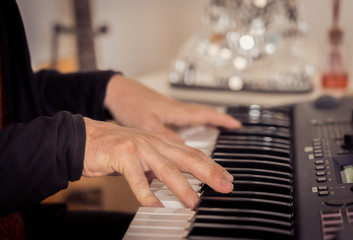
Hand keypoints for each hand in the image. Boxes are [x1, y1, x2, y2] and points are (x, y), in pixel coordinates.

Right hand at [82, 117, 233, 208]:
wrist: (82, 137)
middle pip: (186, 158)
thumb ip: (156, 166)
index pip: (191, 153)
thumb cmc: (111, 148)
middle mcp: (153, 142)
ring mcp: (138, 147)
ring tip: (193, 202)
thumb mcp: (140, 155)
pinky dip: (145, 193)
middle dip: (208, 172)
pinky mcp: (122, 154)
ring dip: (181, 187)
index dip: (210, 165)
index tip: (225, 177)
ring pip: (165, 168)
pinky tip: (154, 205)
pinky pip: (136, 178)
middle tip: (225, 185)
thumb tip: (170, 183)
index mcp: (159, 142)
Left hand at [104, 75, 240, 141]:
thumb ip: (165, 135)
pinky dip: (194, 119)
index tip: (236, 124)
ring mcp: (170, 108)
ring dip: (208, 118)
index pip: (205, 114)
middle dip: (220, 119)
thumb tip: (183, 148)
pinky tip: (190, 126)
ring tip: (218, 126)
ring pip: (195, 113)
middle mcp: (176, 108)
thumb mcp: (146, 123)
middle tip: (233, 125)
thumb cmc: (130, 103)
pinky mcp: (163, 110)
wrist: (116, 91)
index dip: (221, 120)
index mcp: (176, 111)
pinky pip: (185, 114)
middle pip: (204, 112)